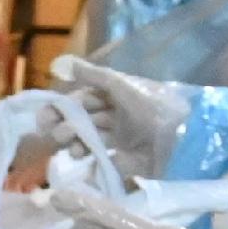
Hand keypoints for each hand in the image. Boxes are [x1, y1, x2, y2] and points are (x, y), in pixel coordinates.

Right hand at [48, 56, 201, 177]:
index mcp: (116, 96)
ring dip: (76, 144)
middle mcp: (117, 116)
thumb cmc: (151, 105)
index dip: (62, 108)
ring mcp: (123, 140)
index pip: (82, 100)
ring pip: (91, 141)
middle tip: (55, 135)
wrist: (183, 135)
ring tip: (71, 149)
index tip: (44, 118)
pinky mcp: (129, 162)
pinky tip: (84, 164)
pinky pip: (105, 163)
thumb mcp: (121, 85)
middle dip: (66, 127)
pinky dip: (92, 165)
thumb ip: (92, 76)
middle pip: (84, 121)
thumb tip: (59, 63)